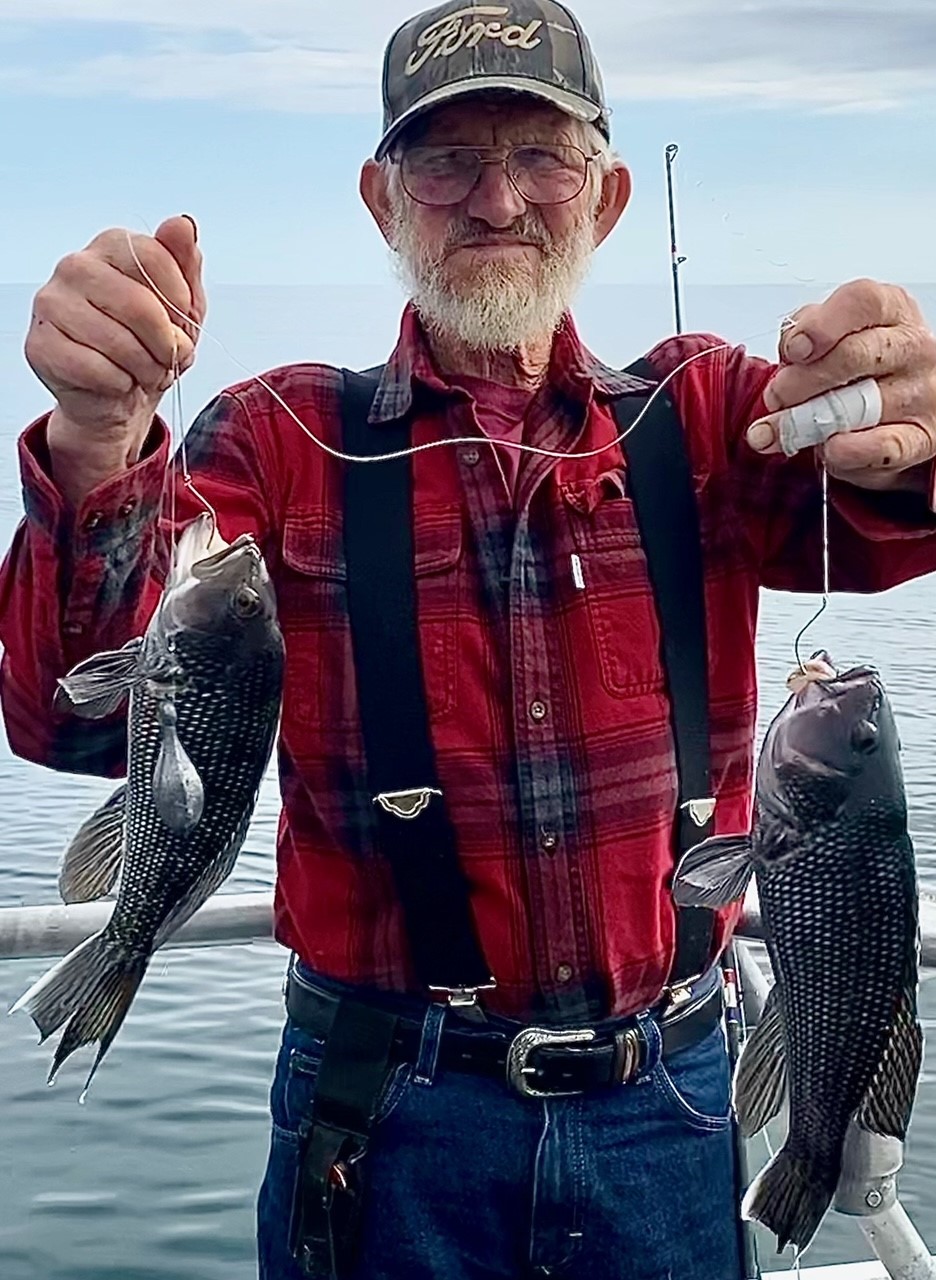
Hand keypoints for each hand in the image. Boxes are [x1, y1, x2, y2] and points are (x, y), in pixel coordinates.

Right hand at [25, 215, 205, 443]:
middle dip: (165, 344)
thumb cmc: (149, 345)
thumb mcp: (183, 305)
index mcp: (110, 247)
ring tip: (144, 371)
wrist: (119, 396)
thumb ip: (185, 264)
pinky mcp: (41, 345)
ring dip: (145, 368)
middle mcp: (75, 267)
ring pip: (119, 341)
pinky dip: (120, 384)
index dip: (180, 301)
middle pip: (140, 305)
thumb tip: (182, 225)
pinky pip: (97, 369)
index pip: (155, 258)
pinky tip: (117, 380)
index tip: (182, 323)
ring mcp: (52, 304)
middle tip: (167, 359)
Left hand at [745, 280, 935, 491]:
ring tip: (783, 430)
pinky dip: (850, 451)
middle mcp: (912, 347)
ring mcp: (921, 393)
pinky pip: (884, 446)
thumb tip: (788, 354)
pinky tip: (829, 449)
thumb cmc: (863, 369)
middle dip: (802, 380)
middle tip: (775, 398)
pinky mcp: (922, 437)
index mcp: (891, 311)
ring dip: (811, 421)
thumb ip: (807, 333)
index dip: (820, 326)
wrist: (903, 412)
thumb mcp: (836, 336)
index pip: (861, 302)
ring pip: (862, 404)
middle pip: (854, 355)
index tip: (793, 349)